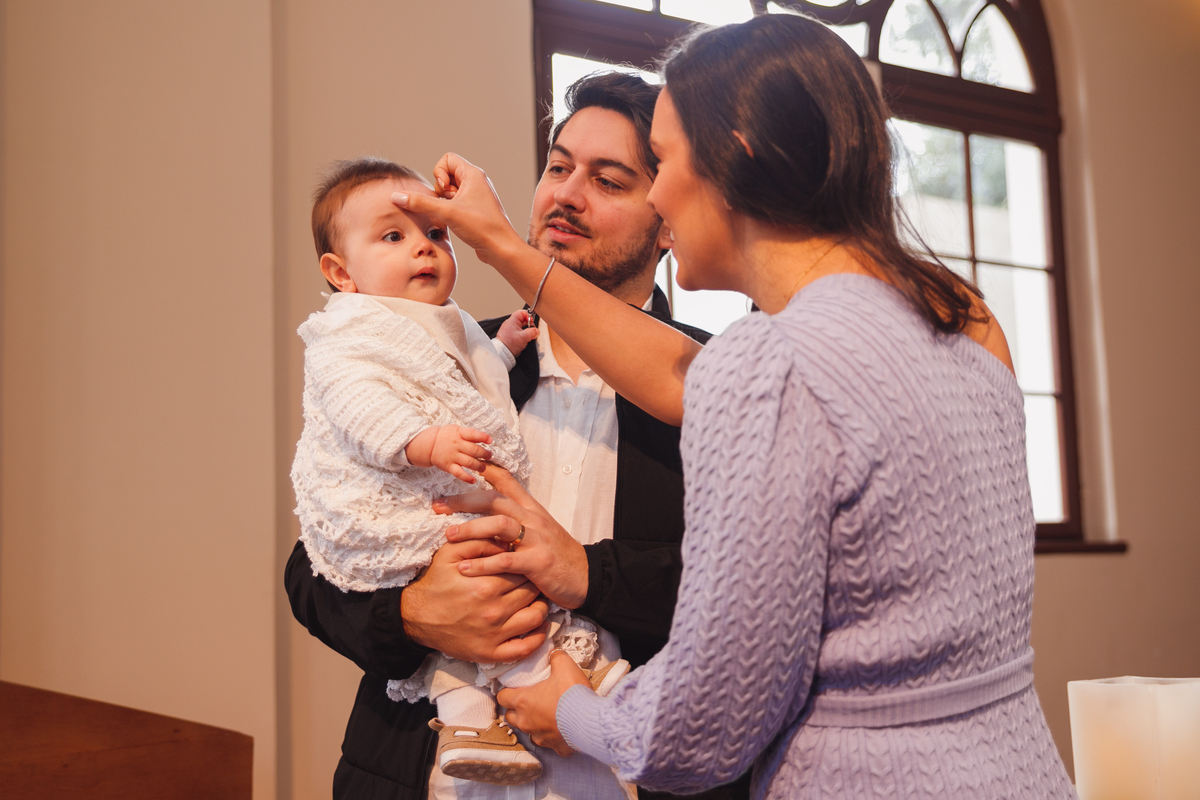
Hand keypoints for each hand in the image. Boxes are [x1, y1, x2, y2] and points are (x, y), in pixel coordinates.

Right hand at [392, 153, 526, 266]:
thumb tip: (397, 196)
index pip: (447, 159)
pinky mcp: (475, 209)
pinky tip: (454, 222)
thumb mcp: (447, 212)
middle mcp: (476, 182)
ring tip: (452, 214)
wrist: (501, 248)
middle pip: (447, 174)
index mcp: (473, 174)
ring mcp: (476, 196)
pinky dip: (450, 210)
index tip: (444, 190)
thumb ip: (420, 203)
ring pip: (450, 191)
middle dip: (440, 189)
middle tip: (448, 204)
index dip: (439, 173)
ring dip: (444, 202)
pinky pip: (456, 202)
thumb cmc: (482, 227)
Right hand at [401, 538, 549, 662]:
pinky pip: (525, 648)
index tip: (524, 562)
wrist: (415, 617)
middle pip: (531, 591)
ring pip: (536, 617)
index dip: (525, 564)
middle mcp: (494, 611)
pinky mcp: (490, 654)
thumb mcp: (449, 553)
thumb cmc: (435, 582)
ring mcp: (494, 635)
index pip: (522, 570)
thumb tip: (507, 540)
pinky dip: (537, 638)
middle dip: (534, 582)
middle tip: (533, 578)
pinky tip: (537, 626)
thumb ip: (479, 541)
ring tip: (535, 599)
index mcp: (486, 585)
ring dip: (541, 606)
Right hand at [405, 426, 492, 483]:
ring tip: (483, 467)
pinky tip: (474, 480)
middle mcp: (456, 445)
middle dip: (485, 454)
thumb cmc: (447, 436)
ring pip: (469, 462)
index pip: (472, 434)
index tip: (490, 441)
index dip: (483, 437)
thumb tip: (486, 439)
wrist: (429, 445)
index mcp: (459, 433)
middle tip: (489, 456)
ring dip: (479, 466)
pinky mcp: (449, 466)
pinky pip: (459, 473)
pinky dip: (467, 478)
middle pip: (474, 450)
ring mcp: (452, 456)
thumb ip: (470, 434)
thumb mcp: (457, 430)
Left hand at [434, 464, 589, 608]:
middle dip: (463, 500)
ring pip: (499, 524)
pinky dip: (483, 564)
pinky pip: (506, 560)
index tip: (460, 464)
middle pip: (495, 499)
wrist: (588, 577)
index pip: (506, 480)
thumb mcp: (541, 530)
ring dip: (470, 529)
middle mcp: (534, 519)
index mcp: (532, 509)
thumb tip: (490, 513)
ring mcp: (537, 539)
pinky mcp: (538, 562)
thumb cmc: (560, 555)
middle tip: (438, 506)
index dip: (483, 468)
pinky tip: (465, 569)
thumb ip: (518, 520)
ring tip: (448, 537)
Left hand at [496, 309, 537, 357]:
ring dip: (527, 330)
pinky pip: (520, 332)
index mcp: (512, 321)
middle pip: (523, 320)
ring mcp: (511, 330)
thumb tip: (537, 331)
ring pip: (522, 326)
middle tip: (532, 330)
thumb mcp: (523, 337)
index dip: (528, 315)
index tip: (532, 321)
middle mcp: (511, 324)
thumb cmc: (509, 344)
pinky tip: (525, 339)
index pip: (521, 312)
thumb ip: (532, 332)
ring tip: (529, 336)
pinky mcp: (512, 335)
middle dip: (529, 324)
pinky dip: (524, 335)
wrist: (502, 353)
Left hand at [498, 649, 589, 756]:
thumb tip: (553, 654)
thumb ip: (555, 657)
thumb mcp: (564, 666)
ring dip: (533, 725)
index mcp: (523, 701)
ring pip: (528, 732)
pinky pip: (549, 743)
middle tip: (529, 701)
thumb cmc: (571, 693)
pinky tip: (562, 729)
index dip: (506, 692)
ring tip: (545, 716)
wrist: (589, 720)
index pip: (502, 697)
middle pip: (510, 717)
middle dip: (516, 710)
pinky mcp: (555, 748)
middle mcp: (526, 721)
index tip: (514, 689)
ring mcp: (540, 736)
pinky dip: (552, 737)